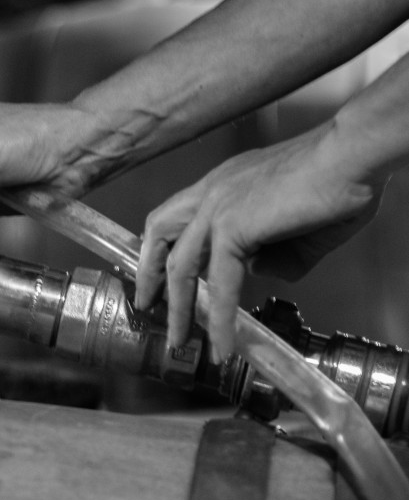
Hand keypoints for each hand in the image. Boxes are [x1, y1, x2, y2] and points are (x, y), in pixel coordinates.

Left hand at [133, 123, 384, 362]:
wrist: (352, 154)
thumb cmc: (340, 180)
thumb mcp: (298, 225)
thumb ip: (273, 250)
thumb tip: (256, 269)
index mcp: (224, 184)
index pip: (178, 214)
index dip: (164, 245)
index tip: (161, 275)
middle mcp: (212, 191)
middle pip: (159, 231)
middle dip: (149, 272)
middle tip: (147, 305)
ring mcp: (218, 207)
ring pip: (181, 265)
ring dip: (178, 307)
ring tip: (180, 340)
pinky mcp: (233, 226)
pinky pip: (219, 283)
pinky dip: (220, 319)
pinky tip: (224, 345)